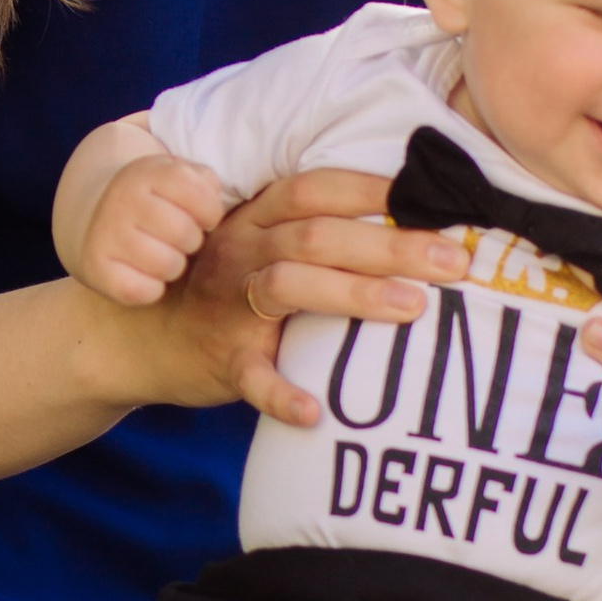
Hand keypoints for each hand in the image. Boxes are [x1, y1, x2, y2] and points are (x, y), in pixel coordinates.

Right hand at [74, 150, 230, 305]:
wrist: (95, 218)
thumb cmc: (152, 202)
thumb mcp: (174, 177)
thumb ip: (203, 182)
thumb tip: (214, 196)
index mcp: (146, 173)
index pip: (195, 191)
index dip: (210, 211)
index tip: (203, 217)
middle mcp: (122, 201)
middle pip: (184, 232)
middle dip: (192, 240)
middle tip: (181, 239)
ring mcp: (106, 235)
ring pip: (167, 264)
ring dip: (174, 266)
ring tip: (164, 256)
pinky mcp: (97, 269)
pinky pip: (143, 291)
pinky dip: (152, 289)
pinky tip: (147, 275)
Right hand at [167, 161, 467, 428]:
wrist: (145, 339)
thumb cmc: (228, 290)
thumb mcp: (259, 245)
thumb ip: (313, 231)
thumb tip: (408, 224)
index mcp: (256, 219)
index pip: (314, 190)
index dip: (369, 188)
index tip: (430, 196)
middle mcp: (242, 251)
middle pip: (319, 237)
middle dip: (391, 246)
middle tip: (455, 261)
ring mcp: (230, 306)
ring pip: (291, 287)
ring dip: (355, 295)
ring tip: (414, 308)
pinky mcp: (224, 360)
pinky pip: (252, 377)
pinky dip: (280, 394)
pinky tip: (313, 411)